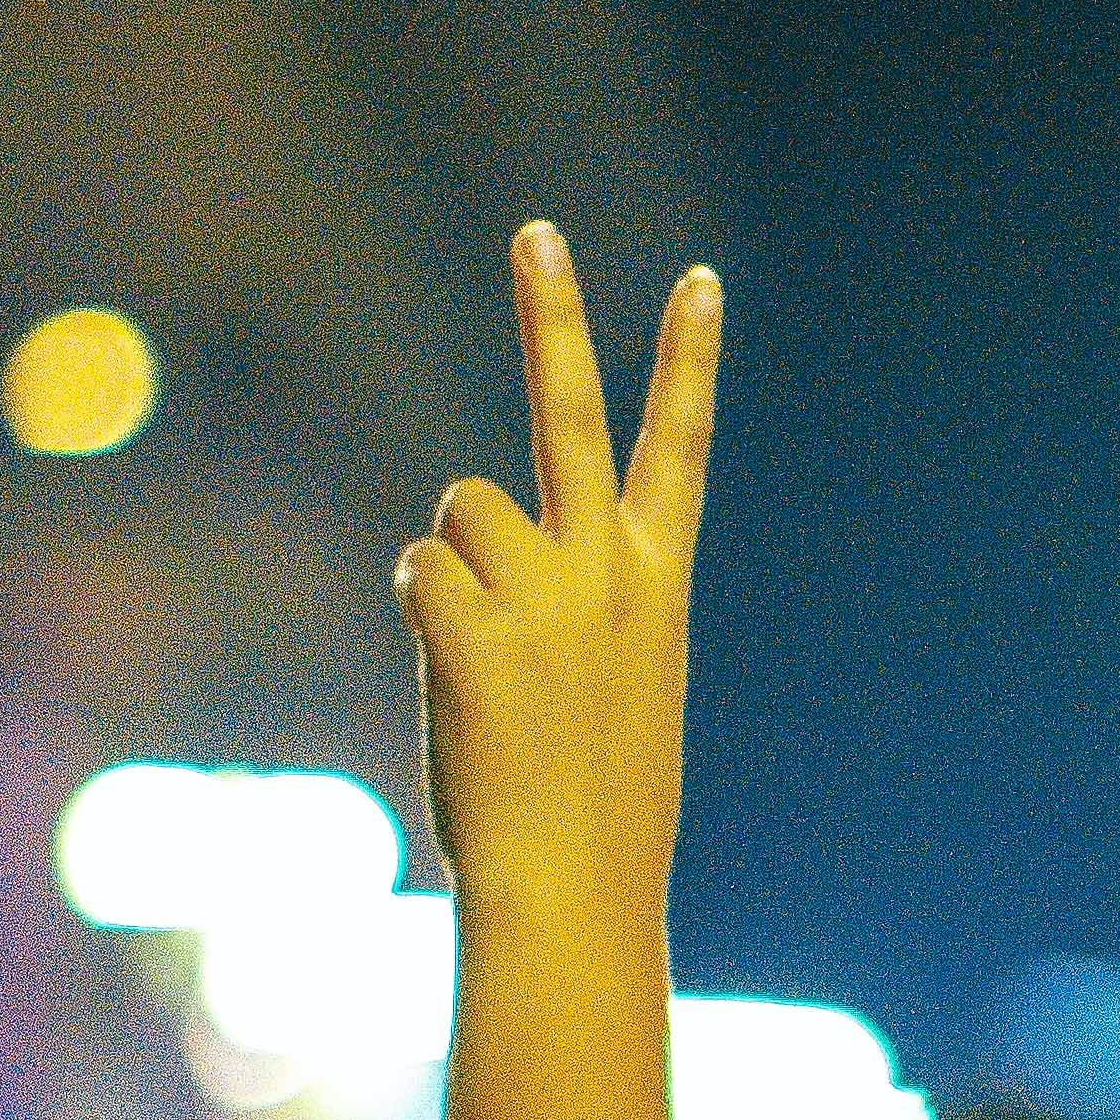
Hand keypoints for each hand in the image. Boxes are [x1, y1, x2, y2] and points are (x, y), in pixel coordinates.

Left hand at [397, 223, 718, 906]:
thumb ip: (574, 607)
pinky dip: (423, 618)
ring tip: (490, 665)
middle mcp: (611, 570)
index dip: (690, 361)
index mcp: (660, 582)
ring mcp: (546, 596)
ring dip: (455, 573)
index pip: (681, 448)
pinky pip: (418, 571)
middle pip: (573, 413)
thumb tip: (472, 559)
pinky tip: (456, 682)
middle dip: (554, 316)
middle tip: (535, 233)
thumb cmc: (595, 804)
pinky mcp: (473, 627)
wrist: (573, 886)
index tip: (701, 282)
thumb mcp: (618, 688)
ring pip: (461, 514)